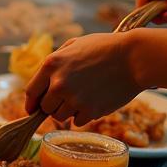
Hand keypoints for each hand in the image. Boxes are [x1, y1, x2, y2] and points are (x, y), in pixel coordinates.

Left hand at [24, 32, 139, 126]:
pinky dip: (83, 115)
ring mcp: (74, 99)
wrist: (134, 58)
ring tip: (82, 97)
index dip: (31, 103)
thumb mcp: (73, 45)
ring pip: (60, 117)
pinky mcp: (90, 111)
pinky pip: (78, 121)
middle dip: (53, 105)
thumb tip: (42, 84)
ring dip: (67, 111)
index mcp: (51, 64)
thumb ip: (54, 63)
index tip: (32, 109)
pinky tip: (93, 101)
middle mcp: (59, 84)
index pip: (31, 92)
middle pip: (45, 108)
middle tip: (66, 98)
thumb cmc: (105, 48)